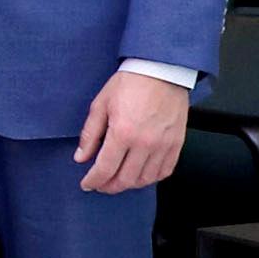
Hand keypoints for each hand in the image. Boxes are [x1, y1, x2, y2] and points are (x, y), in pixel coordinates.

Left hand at [76, 70, 190, 194]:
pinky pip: (165, 171)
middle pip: (125, 179)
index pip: (105, 169)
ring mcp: (164, 145)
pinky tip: (140, 175)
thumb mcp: (101, 105)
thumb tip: (81, 157)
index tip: (87, 184)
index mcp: (123, 133)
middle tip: (100, 185)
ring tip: (118, 180)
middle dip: (109, 186)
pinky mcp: (177, 143)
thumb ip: (90, 134)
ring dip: (129, 185)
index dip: (93, 181)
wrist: (161, 71)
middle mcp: (145, 143)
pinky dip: (151, 178)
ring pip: (146, 179)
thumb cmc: (130, 84)